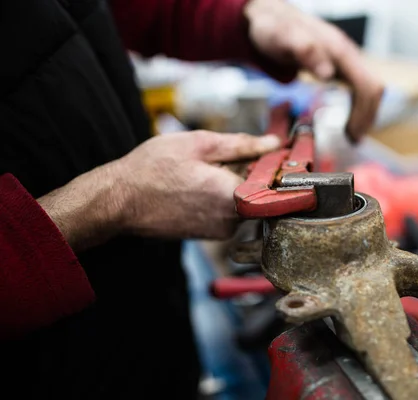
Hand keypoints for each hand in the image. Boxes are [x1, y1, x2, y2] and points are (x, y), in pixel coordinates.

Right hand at [39, 131, 279, 249]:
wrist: (119, 201)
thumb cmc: (152, 170)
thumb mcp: (198, 143)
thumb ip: (241, 145)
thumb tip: (273, 144)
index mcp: (232, 196)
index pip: (277, 186)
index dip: (283, 168)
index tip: (287, 156)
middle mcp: (231, 220)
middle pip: (262, 194)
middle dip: (258, 173)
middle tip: (245, 154)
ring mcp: (220, 230)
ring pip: (246, 203)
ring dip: (239, 184)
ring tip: (212, 168)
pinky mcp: (210, 234)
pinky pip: (230, 212)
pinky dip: (225, 196)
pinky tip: (203, 183)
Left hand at [245, 0, 383, 140]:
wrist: (269, 18)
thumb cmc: (274, 30)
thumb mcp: (283, 39)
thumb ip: (305, 51)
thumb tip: (329, 73)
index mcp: (339, 50)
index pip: (367, 85)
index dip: (364, 113)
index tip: (351, 134)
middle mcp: (347, 54)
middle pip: (373, 89)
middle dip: (367, 117)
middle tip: (352, 140)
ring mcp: (345, 60)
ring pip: (368, 89)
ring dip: (364, 114)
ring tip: (351, 136)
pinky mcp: (339, 66)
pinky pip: (358, 88)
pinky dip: (357, 107)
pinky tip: (347, 121)